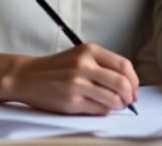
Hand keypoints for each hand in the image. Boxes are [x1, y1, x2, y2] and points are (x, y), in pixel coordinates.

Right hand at [6, 43, 139, 114]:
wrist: (27, 76)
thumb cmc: (57, 67)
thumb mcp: (80, 55)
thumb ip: (103, 64)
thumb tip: (128, 83)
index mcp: (89, 50)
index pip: (123, 65)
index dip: (134, 79)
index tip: (134, 88)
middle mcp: (84, 65)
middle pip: (121, 83)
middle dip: (130, 95)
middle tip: (130, 100)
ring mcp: (77, 84)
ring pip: (112, 98)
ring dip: (120, 105)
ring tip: (117, 105)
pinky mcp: (71, 102)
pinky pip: (99, 109)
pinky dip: (105, 110)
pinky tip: (102, 108)